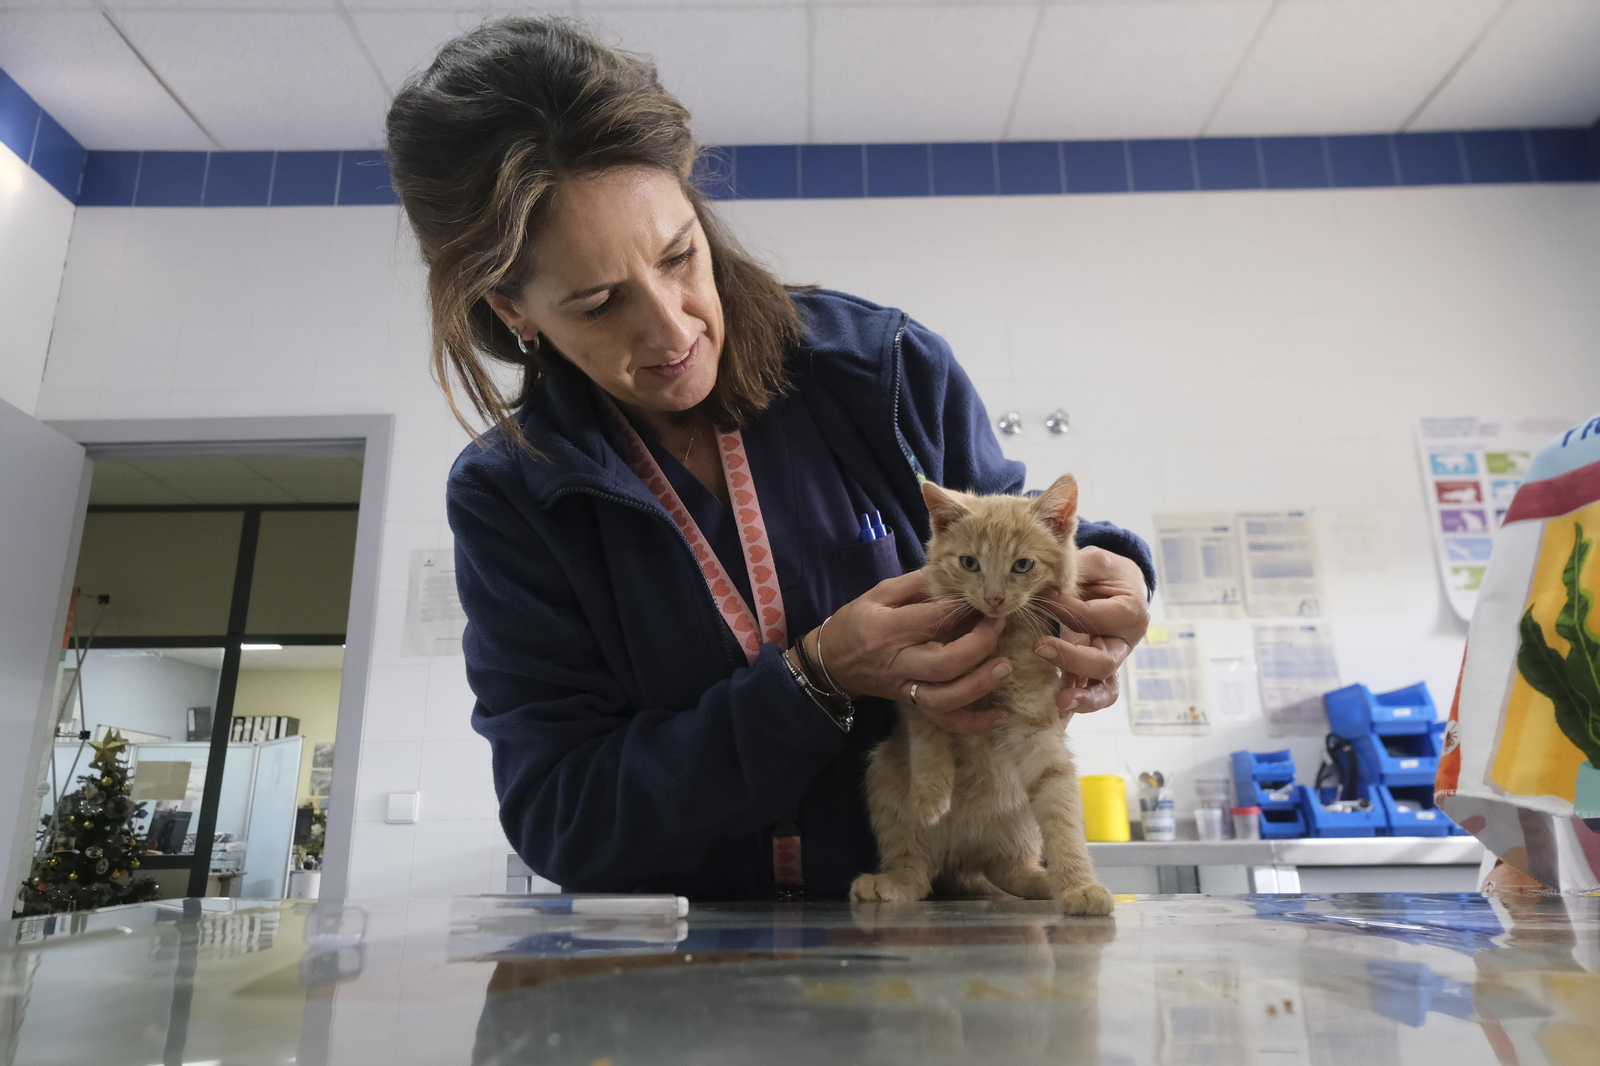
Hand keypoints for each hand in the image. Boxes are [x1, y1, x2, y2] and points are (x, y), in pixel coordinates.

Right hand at [816, 570, 1012, 734]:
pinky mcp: (912, 704)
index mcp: (886, 630)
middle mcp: (897, 663)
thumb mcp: (879, 593)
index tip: (982, 598)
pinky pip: (943, 721)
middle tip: (999, 624)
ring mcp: (905, 688)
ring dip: (979, 685)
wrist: (831, 663)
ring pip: (944, 698)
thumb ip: (916, 584)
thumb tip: (955, 575)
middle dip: (978, 646)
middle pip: (943, 664)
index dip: (961, 609)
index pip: (930, 621)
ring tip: (1005, 667)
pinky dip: (972, 723)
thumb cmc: (856, 622)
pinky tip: (999, 717)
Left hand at [1031, 547, 1150, 723]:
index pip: (1094, 617)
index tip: (1042, 597)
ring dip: (1081, 697)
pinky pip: (1091, 696)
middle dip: (1070, 657)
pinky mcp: (1096, 674)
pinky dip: (1075, 708)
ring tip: (1060, 701)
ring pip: (1103, 689)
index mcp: (1131, 611)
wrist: (1112, 584)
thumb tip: (1046, 585)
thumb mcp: (1094, 561)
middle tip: (1039, 647)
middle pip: (1102, 661)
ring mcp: (1111, 662)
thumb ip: (1077, 569)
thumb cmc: (1102, 571)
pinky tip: (1055, 719)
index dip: (1066, 608)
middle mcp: (1125, 642)